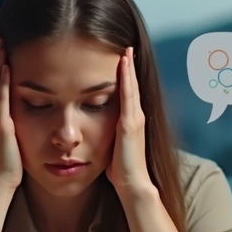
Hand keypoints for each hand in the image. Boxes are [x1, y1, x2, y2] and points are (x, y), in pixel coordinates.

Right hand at [0, 36, 22, 192]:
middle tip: (1, 36)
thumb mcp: (12, 139)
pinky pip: (0, 98)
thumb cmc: (9, 165)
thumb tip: (25, 116)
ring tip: (2, 42)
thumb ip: (15, 125)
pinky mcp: (0, 125)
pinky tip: (5, 66)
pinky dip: (1, 81)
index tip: (3, 47)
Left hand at [107, 47, 154, 197]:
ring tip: (126, 51)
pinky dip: (126, 80)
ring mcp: (135, 119)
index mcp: (131, 121)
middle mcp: (136, 117)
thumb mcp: (112, 145)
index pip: (128, 94)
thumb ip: (108, 134)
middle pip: (132, 86)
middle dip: (129, 67)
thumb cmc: (121, 169)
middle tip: (127, 48)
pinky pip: (128, 97)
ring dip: (129, 69)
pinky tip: (123, 67)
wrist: (132, 183)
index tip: (123, 60)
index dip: (126, 77)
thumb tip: (94, 129)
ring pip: (132, 88)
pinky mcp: (130, 124)